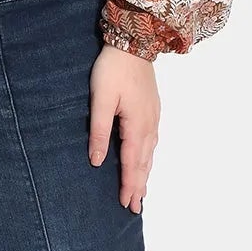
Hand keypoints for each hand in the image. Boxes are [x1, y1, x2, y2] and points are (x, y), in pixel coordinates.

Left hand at [88, 43, 159, 213]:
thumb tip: (98, 161)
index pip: (132, 163)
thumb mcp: (100, 100)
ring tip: (142, 191)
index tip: (127, 204)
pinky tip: (146, 160)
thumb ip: (99, 131)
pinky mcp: (152, 109)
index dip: (129, 185)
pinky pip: (152, 141)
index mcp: (136, 125)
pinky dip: (149, 157)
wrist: (134, 42)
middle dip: (139, 186)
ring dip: (145, 174)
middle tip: (135, 208)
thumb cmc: (113, 69)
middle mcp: (149, 125)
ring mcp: (153, 117)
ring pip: (150, 153)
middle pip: (144, 163)